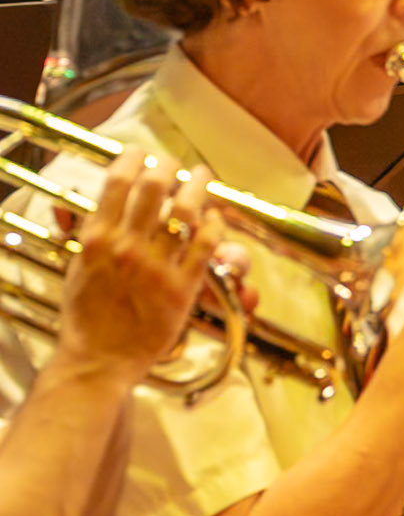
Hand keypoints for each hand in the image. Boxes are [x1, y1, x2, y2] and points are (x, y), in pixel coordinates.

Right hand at [56, 149, 225, 384]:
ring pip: (185, 211)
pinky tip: (214, 218)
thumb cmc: (87, 317)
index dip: (132, 160)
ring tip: (203, 176)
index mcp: (98, 241)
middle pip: (154, 188)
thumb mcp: (77, 268)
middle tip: (176, 164)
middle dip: (169, 167)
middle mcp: (127, 248)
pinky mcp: (182, 287)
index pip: (117, 183)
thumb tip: (81, 206)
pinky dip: (214, 225)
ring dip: (198, 186)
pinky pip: (206, 245)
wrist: (99, 361)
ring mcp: (156, 267)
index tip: (141, 154)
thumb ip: (85, 235)